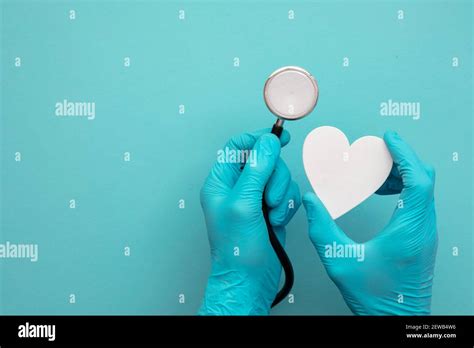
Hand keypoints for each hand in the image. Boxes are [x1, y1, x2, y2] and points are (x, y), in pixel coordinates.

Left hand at [199, 129, 300, 314]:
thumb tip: (267, 142)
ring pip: (278, 177)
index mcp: (221, 182)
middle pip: (264, 160)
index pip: (238, 146)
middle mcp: (237, 188)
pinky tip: (278, 221)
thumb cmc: (236, 250)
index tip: (280, 137)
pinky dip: (287, 206)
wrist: (250, 280)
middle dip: (274, 176)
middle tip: (269, 198)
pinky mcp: (270, 209)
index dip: (258, 139)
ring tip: (272, 213)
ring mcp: (254, 198)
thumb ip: (256, 170)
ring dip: (281, 194)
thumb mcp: (244, 204)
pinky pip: (286, 193)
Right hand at [303, 131, 436, 314]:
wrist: (395, 320)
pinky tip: (381, 194)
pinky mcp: (421, 237)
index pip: (418, 180)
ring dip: (401, 174)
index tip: (389, 139)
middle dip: (400, 159)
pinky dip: (403, 189)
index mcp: (408, 230)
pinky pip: (419, 201)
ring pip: (423, 189)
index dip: (404, 154)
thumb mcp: (340, 261)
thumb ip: (322, 229)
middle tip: (376, 153)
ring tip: (375, 174)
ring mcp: (424, 233)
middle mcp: (422, 228)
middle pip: (423, 178)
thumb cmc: (375, 297)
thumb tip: (312, 201)